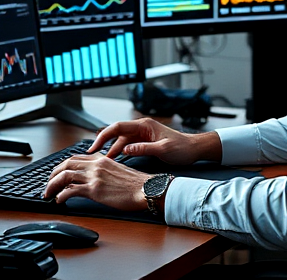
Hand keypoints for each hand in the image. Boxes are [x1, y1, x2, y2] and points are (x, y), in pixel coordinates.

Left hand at [44, 153, 148, 210]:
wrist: (146, 189)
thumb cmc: (137, 184)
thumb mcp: (118, 171)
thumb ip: (104, 170)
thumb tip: (94, 178)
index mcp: (101, 159)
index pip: (76, 158)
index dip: (63, 165)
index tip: (57, 173)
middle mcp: (96, 165)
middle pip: (66, 164)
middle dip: (53, 174)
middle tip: (48, 183)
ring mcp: (94, 176)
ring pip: (64, 176)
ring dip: (52, 185)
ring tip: (48, 193)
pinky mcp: (94, 190)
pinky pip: (71, 190)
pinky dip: (61, 195)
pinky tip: (60, 200)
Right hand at [89, 118, 220, 164]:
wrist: (194, 149)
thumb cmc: (182, 148)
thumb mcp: (163, 149)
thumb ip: (143, 149)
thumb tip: (125, 150)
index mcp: (144, 125)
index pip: (117, 127)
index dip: (103, 136)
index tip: (94, 146)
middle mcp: (141, 128)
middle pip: (116, 133)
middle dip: (103, 142)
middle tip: (92, 155)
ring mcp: (142, 135)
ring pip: (121, 141)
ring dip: (111, 150)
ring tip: (101, 162)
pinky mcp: (145, 142)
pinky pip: (128, 146)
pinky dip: (120, 153)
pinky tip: (115, 161)